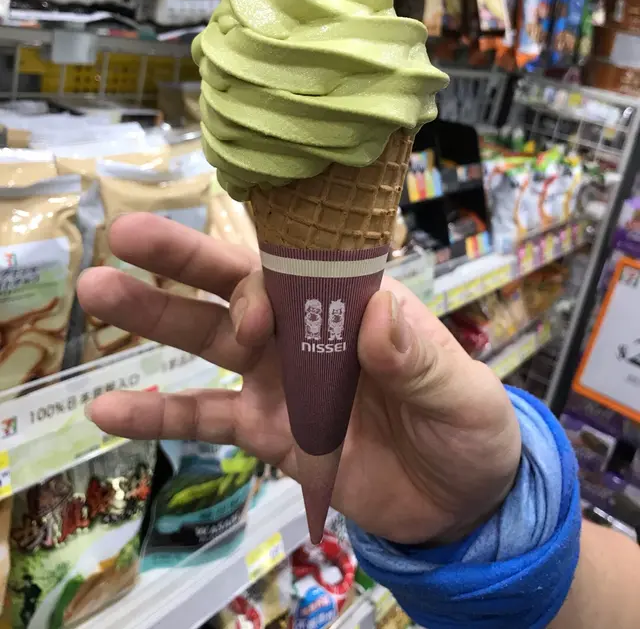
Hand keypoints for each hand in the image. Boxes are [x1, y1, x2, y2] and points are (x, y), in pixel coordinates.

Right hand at [78, 213, 520, 544]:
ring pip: (209, 340)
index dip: (268, 284)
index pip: (301, 271)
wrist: (459, 501)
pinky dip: (159, 414)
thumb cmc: (467, 426)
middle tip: (124, 235)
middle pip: (238, 288)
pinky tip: (107, 409)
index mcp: (354, 305)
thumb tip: (378, 315)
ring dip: (154, 318)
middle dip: (183, 260)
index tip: (255, 320)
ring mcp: (280, 380)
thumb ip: (420, 358)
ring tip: (96, 292)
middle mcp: (308, 332)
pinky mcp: (268, 431)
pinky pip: (206, 419)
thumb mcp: (460, 392)